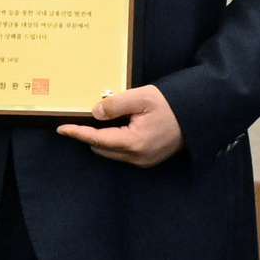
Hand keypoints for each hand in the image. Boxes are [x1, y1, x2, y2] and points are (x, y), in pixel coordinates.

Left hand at [57, 83, 185, 167]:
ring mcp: (144, 161)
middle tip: (84, 118)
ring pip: (112, 152)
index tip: (61, 128)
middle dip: (90, 135)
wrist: (199, 115)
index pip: (97, 139)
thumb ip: (115, 104)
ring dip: (103, 139)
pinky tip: (119, 127)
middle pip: (102, 147)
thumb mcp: (142, 98)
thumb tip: (94, 113)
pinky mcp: (149, 160)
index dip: (77, 133)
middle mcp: (137, 157)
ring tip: (104, 121)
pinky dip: (116, 142)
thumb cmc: (171, 104)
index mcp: (134, 143)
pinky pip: (123, 153)